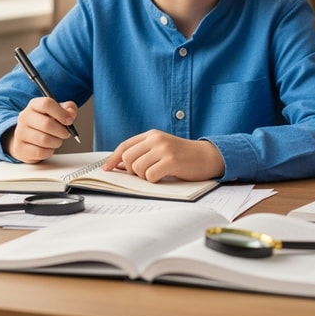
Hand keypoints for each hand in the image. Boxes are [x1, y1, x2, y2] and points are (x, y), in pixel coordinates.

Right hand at [4, 97, 78, 162]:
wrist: (28, 137)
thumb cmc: (47, 122)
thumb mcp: (58, 111)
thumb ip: (68, 109)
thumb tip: (71, 114)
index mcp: (34, 105)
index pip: (46, 104)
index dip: (61, 113)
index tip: (69, 121)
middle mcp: (24, 117)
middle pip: (46, 124)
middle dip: (61, 131)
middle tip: (66, 133)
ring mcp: (20, 133)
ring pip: (44, 140)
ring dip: (56, 142)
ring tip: (57, 140)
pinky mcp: (20, 148)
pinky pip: (40, 152)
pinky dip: (49, 152)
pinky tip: (48, 147)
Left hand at [102, 130, 224, 181]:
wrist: (207, 156)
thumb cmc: (183, 156)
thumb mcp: (162, 148)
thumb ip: (143, 153)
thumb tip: (119, 165)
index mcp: (152, 134)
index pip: (125, 145)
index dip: (113, 159)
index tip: (106, 169)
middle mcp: (156, 139)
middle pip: (128, 158)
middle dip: (132, 171)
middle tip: (145, 174)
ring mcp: (164, 149)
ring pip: (137, 168)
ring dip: (144, 177)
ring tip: (157, 174)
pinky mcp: (171, 161)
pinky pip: (150, 176)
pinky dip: (154, 180)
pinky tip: (164, 176)